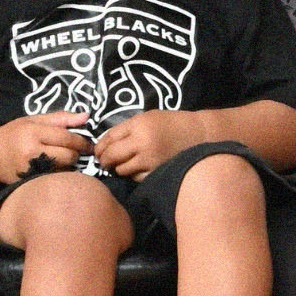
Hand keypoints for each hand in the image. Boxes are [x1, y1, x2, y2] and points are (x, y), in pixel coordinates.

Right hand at [0, 112, 93, 183]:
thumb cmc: (14, 134)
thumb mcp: (34, 120)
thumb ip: (61, 118)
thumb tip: (87, 116)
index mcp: (33, 133)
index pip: (65, 138)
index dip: (81, 141)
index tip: (89, 144)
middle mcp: (31, 152)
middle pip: (68, 156)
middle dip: (76, 154)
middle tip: (76, 152)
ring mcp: (30, 170)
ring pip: (63, 170)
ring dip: (69, 166)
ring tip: (64, 160)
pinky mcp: (29, 182)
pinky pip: (54, 179)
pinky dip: (59, 175)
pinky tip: (55, 169)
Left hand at [95, 111, 209, 180]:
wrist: (197, 134)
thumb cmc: (171, 123)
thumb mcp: (147, 117)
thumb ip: (127, 129)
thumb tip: (105, 143)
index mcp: (138, 125)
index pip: (110, 138)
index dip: (100, 146)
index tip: (97, 150)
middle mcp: (142, 143)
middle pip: (112, 156)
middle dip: (104, 160)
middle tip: (103, 161)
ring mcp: (150, 160)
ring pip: (121, 169)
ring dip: (117, 168)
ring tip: (120, 164)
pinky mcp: (157, 172)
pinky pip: (135, 178)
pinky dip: (132, 174)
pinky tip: (135, 169)